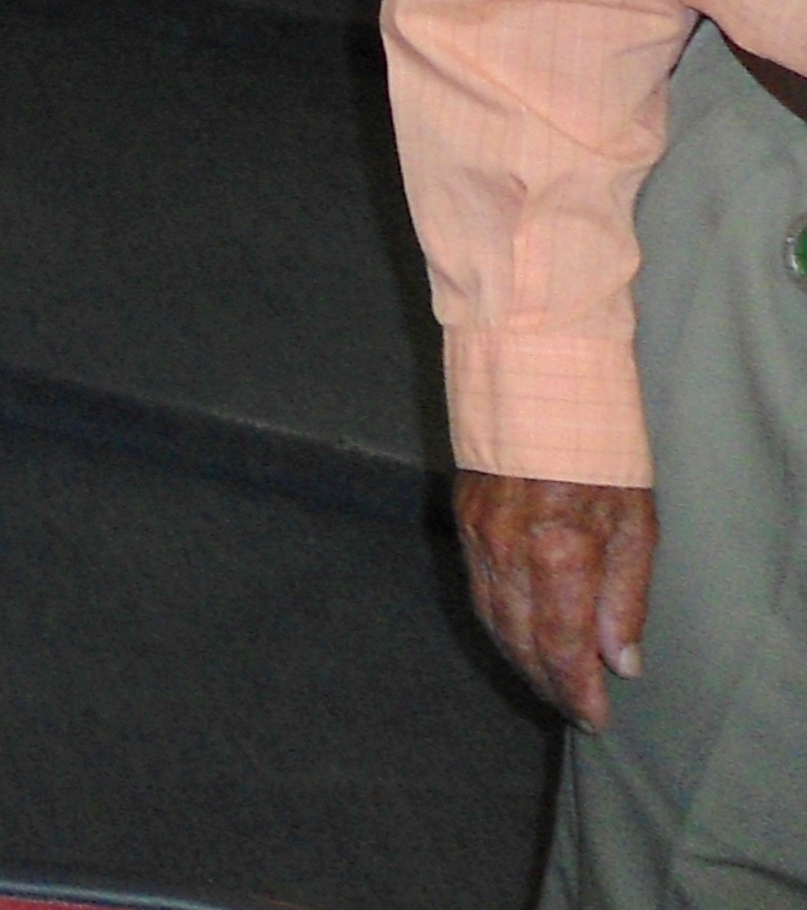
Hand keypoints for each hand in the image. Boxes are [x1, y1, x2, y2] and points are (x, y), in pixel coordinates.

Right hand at [456, 472, 654, 729]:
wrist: (537, 379)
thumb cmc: (600, 450)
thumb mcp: (636, 523)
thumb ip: (626, 596)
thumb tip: (620, 662)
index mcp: (559, 553)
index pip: (563, 647)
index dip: (577, 691)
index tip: (593, 719)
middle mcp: (508, 553)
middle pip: (521, 641)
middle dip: (548, 682)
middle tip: (572, 708)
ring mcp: (477, 536)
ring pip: (492, 619)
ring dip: (519, 658)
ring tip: (547, 681)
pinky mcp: (461, 520)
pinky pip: (478, 589)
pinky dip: (497, 622)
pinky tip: (516, 634)